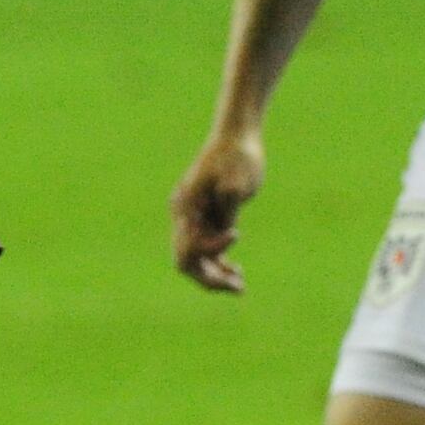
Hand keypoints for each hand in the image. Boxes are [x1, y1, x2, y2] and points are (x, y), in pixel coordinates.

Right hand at [171, 126, 265, 293]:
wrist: (238, 137)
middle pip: (186, 261)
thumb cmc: (239, 156)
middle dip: (210, 278)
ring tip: (240, 286)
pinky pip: (204, 249)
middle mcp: (184, 215)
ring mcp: (192, 217)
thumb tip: (225, 233)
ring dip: (215, 275)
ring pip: (195, 259)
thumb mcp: (237, 182)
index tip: (236, 234)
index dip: (211, 251)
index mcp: (186, 206)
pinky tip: (236, 271)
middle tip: (238, 288)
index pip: (188, 247)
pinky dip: (217, 262)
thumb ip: (228, 208)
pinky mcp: (205, 217)